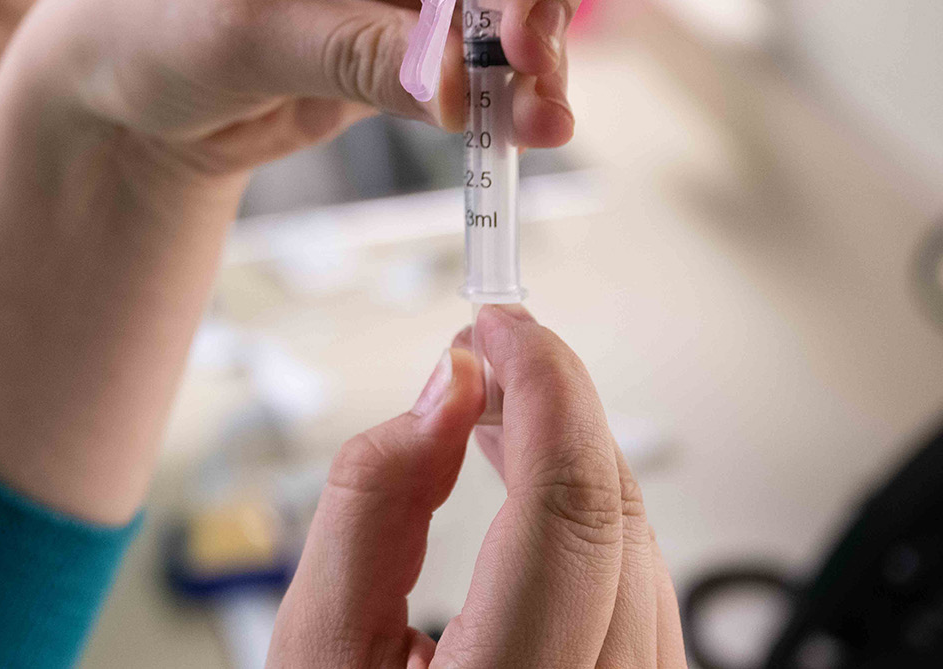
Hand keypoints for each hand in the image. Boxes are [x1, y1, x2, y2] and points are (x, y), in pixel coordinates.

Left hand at [18, 0, 583, 174]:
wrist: (126, 109)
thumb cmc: (142, 23)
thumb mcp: (230, 27)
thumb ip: (348, 49)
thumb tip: (463, 85)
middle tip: (525, 31)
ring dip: (538, 23)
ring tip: (532, 104)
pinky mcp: (425, 4)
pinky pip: (502, 26)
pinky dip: (524, 77)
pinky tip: (534, 125)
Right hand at [267, 307, 686, 667]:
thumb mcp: (312, 649)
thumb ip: (368, 505)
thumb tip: (438, 392)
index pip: (570, 504)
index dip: (543, 387)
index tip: (500, 323)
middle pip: (615, 513)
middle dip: (553, 405)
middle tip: (483, 347)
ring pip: (642, 546)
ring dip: (574, 458)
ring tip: (492, 413)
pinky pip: (646, 591)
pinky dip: (591, 520)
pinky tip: (536, 491)